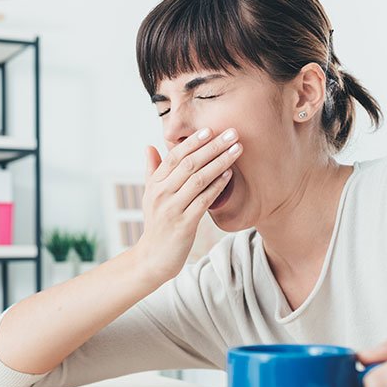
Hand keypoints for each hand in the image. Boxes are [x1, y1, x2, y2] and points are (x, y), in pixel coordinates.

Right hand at [134, 127, 242, 285]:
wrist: (154, 257)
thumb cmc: (156, 224)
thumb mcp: (150, 196)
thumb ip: (152, 171)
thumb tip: (149, 146)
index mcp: (154, 184)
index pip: (174, 156)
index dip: (193, 142)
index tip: (211, 129)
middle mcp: (161, 194)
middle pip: (189, 164)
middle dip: (212, 147)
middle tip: (232, 133)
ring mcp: (172, 209)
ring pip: (198, 179)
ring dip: (220, 162)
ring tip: (237, 150)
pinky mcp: (184, 224)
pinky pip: (204, 201)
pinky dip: (217, 186)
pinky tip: (230, 175)